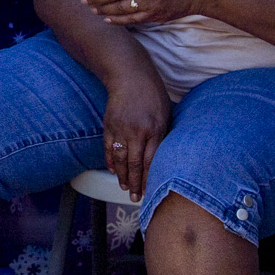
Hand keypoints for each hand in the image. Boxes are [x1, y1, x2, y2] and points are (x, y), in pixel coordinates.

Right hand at [100, 70, 170, 197]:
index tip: (149, 191)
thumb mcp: (166, 113)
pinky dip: (110, 161)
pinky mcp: (109, 125)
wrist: (129, 76)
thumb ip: (164, 135)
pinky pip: (109, 148)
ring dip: (121, 176)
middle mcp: (137, 132)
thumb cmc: (153, 94)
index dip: (149, 179)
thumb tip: (163, 157)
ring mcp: (120, 129)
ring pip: (120, 159)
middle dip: (135, 183)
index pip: (151, 161)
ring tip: (124, 188)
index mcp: (154, 130)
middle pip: (134, 164)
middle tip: (134, 198)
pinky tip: (113, 171)